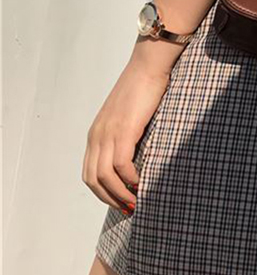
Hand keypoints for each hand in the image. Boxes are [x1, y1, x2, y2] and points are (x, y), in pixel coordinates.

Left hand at [83, 60, 170, 215]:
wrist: (149, 66)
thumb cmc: (145, 88)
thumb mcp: (130, 116)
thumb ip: (128, 135)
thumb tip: (139, 157)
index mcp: (96, 133)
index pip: (89, 173)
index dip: (103, 192)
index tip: (120, 201)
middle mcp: (97, 135)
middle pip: (93, 179)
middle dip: (110, 198)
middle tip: (129, 208)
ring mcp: (108, 133)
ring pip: (104, 176)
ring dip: (119, 194)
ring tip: (136, 202)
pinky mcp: (123, 130)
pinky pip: (120, 164)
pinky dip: (130, 178)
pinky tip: (141, 182)